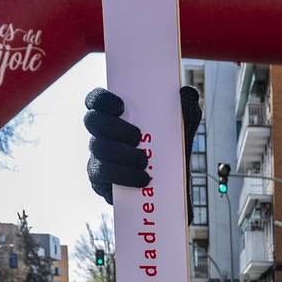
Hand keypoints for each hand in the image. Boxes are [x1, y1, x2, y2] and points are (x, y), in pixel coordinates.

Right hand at [84, 85, 201, 210]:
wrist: (170, 189)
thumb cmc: (168, 153)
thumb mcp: (179, 132)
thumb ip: (183, 112)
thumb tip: (188, 93)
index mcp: (115, 116)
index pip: (97, 99)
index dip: (102, 99)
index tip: (121, 105)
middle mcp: (101, 133)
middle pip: (93, 121)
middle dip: (114, 127)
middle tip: (137, 137)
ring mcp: (97, 155)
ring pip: (98, 149)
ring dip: (122, 155)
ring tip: (145, 163)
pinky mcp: (99, 180)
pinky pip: (102, 176)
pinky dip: (123, 177)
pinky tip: (141, 180)